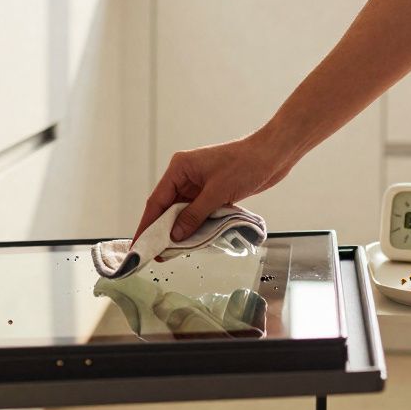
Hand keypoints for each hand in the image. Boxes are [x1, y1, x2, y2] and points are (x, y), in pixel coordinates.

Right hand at [135, 130, 294, 242]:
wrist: (272, 156)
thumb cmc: (245, 165)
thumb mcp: (217, 192)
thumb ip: (194, 215)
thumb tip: (175, 235)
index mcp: (180, 168)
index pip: (157, 200)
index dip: (147, 224)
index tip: (138, 244)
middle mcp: (185, 175)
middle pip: (166, 208)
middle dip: (161, 230)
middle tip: (154, 254)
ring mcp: (198, 184)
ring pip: (181, 212)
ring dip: (178, 231)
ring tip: (170, 253)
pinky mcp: (211, 192)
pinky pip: (196, 213)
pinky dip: (193, 226)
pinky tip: (190, 242)